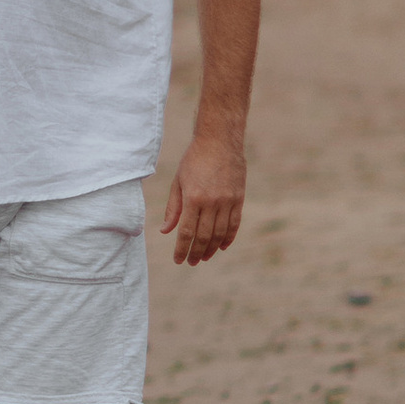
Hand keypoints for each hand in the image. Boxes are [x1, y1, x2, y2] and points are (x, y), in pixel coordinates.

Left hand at [163, 130, 246, 264]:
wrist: (219, 141)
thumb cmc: (194, 160)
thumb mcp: (178, 182)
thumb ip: (173, 208)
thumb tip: (166, 230)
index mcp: (193, 198)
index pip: (186, 231)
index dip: (182, 249)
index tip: (178, 260)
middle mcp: (211, 202)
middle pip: (204, 236)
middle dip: (196, 252)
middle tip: (191, 262)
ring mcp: (227, 201)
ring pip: (220, 233)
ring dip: (212, 248)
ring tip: (204, 257)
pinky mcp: (239, 198)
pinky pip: (234, 224)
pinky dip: (228, 237)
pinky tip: (222, 246)